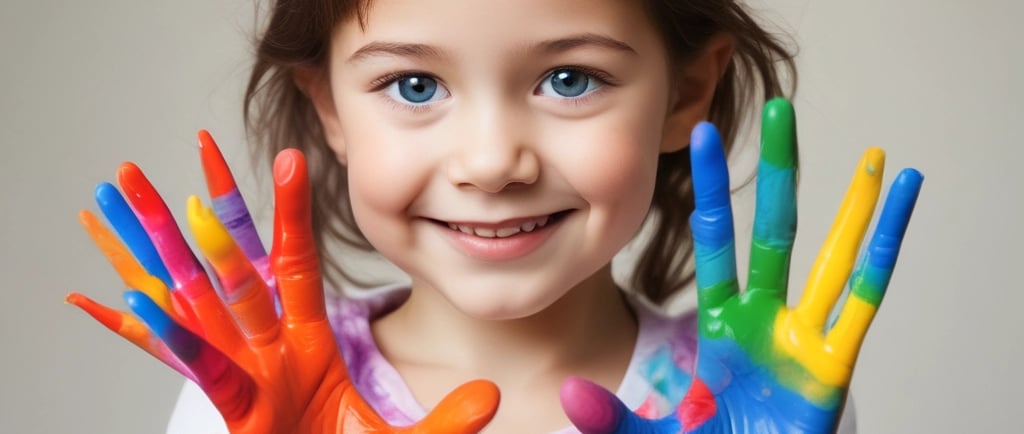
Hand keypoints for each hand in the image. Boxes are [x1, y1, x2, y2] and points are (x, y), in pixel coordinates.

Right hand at [68, 132, 498, 432]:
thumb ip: (447, 419)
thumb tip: (494, 394)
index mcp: (306, 342)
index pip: (297, 262)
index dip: (291, 213)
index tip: (293, 156)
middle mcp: (265, 346)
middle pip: (232, 266)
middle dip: (205, 212)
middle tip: (184, 154)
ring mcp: (238, 371)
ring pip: (191, 297)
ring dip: (154, 248)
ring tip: (115, 199)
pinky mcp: (226, 407)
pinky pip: (184, 362)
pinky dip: (146, 331)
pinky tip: (111, 297)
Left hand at [560, 98, 923, 432]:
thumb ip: (610, 417)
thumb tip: (569, 398)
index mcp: (720, 325)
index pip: (715, 241)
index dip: (711, 190)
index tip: (701, 136)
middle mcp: (765, 321)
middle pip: (774, 232)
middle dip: (779, 172)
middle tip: (780, 110)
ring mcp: (803, 341)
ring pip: (831, 260)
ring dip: (853, 209)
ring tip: (874, 157)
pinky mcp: (833, 370)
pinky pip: (864, 306)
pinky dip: (887, 257)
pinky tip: (905, 212)